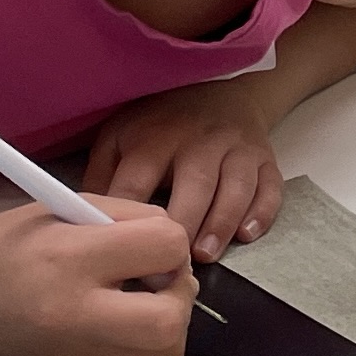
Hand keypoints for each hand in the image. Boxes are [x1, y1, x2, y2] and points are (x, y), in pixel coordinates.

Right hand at [0, 194, 194, 355]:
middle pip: (173, 322)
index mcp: (68, 259)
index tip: (149, 243)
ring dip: (164, 324)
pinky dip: (133, 344)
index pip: (166, 248)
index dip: (169, 241)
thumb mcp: (57, 210)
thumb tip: (172, 244)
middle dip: (179, 294)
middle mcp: (74, 318)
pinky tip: (106, 323)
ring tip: (133, 302)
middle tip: (155, 279)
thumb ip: (122, 220)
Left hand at [84, 81, 281, 261]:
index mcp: (154, 136)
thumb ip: (101, 176)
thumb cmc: (161, 123)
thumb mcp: (120, 135)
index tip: (123, 255)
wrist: (221, 90)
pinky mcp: (265, 157)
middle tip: (170, 264)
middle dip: (182, 225)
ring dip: (221, 223)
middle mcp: (198, 139)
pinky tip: (246, 235)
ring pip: (234, 187)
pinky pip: (270, 187)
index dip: (130, 222)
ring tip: (205, 255)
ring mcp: (236, 147)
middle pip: (193, 184)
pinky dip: (261, 212)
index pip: (138, 182)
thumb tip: (86, 223)